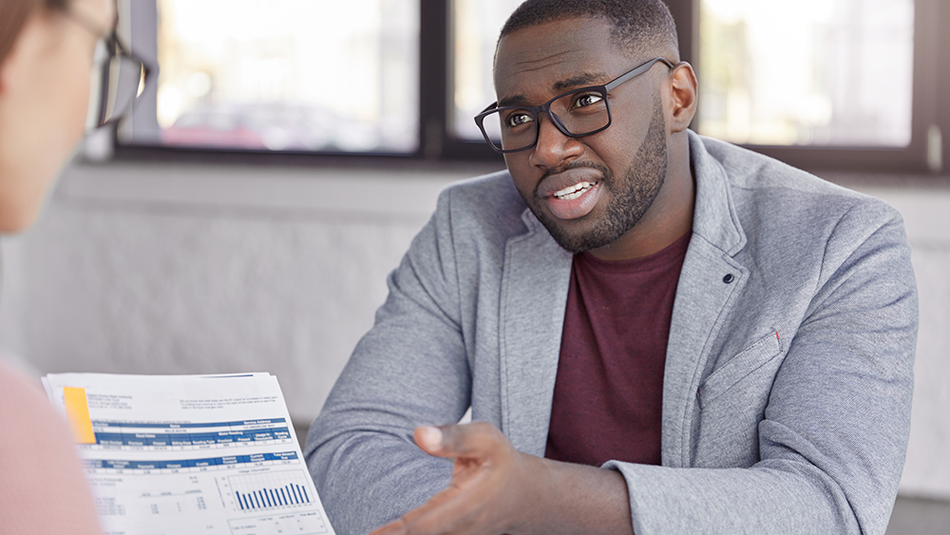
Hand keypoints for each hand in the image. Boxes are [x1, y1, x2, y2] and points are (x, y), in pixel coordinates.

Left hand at [368, 421, 541, 534]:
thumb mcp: (486, 439)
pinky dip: (407, 534)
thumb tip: (419, 434)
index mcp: (466, 506)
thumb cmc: (501, 462)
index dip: (395, 533)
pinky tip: (389, 532)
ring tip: (372, 533)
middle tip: (365, 533)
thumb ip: (453, 437)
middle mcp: (461, 530)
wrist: (524, 495)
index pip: (422, 526)